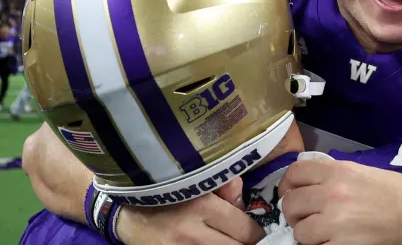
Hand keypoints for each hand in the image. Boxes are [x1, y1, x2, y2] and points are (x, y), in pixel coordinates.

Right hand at [116, 178, 264, 244]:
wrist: (124, 213)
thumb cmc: (166, 192)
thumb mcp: (195, 182)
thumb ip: (224, 187)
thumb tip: (244, 195)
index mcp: (203, 206)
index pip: (246, 230)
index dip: (256, 233)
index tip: (256, 232)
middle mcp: (192, 233)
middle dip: (244, 244)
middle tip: (244, 239)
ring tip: (228, 240)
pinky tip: (210, 244)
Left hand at [277, 160, 401, 244]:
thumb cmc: (393, 191)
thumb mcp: (360, 171)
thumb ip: (332, 174)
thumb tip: (307, 183)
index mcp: (337, 171)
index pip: (295, 173)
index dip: (288, 185)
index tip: (291, 193)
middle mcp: (331, 194)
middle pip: (291, 203)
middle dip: (296, 212)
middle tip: (307, 217)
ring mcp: (334, 221)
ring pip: (299, 231)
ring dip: (307, 234)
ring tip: (322, 233)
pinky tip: (332, 242)